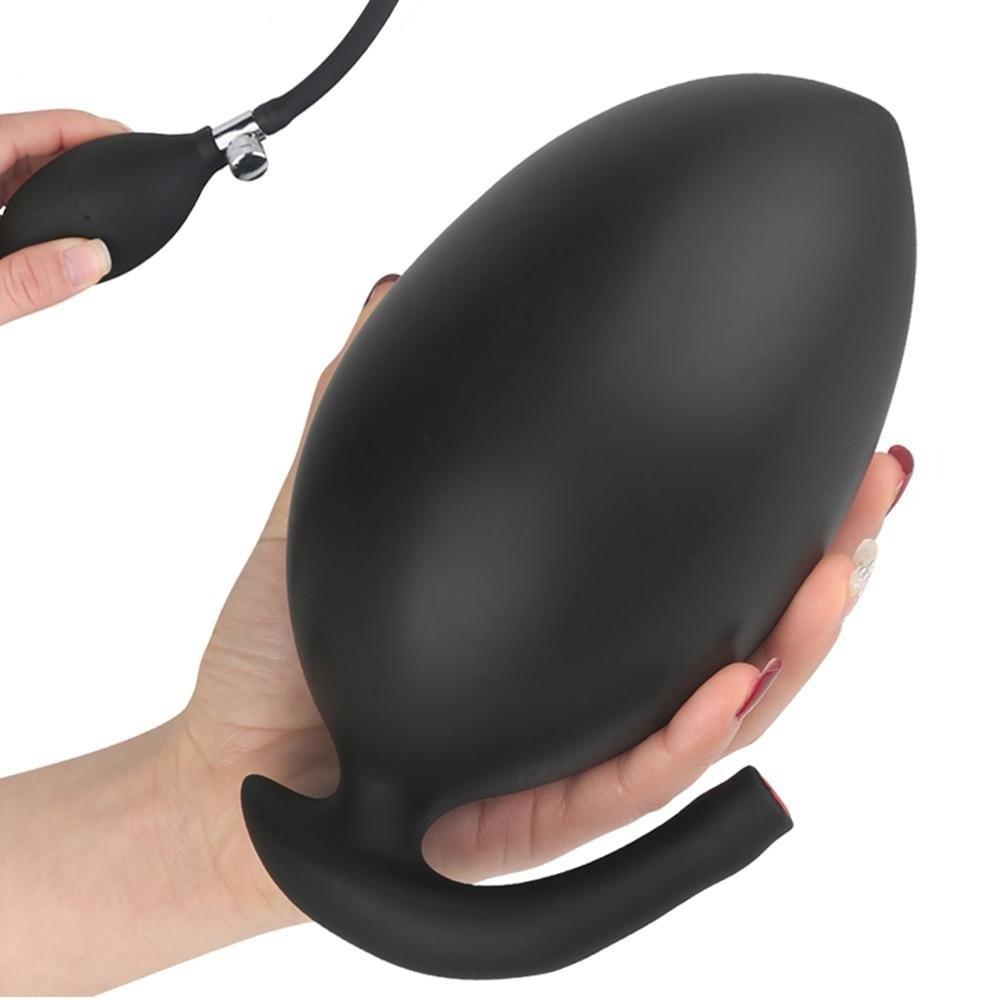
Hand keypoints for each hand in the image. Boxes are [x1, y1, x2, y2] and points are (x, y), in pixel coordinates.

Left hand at [0, 109, 127, 324]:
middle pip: (15, 145)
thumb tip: (90, 259)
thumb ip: (28, 279)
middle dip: (71, 154)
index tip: (118, 136)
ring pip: (7, 172)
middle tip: (120, 165)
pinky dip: (32, 206)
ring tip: (97, 197)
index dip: (73, 128)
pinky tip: (58, 229)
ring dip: (53, 181)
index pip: (14, 131)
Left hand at [172, 273, 915, 919]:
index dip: (769, 505)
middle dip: (827, 563)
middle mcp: (591, 687)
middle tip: (876, 486)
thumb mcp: (323, 514)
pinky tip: (729, 681)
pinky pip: (627, 786)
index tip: (824, 433)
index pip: (691, 565)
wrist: (233, 764)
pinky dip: (682, 738)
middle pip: (741, 635)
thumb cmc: (284, 651)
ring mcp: (574, 758)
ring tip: (840, 574)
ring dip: (795, 650)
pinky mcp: (536, 822)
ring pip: (718, 718)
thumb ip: (356, 412)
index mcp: (567, 621)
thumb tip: (388, 293)